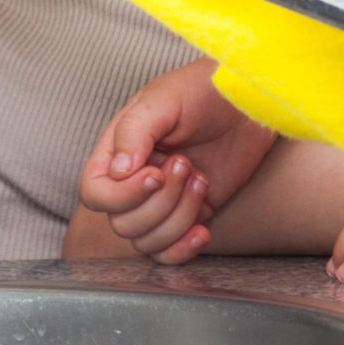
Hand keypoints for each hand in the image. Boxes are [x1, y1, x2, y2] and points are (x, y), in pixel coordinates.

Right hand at [77, 61, 278, 264]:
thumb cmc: (202, 91)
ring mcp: (162, 202)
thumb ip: (134, 131)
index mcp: (118, 151)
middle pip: (124, 223)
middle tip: (187, 164)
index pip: (96, 193)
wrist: (247, 104)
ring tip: (201, 179)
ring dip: (178, 218)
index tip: (155, 174)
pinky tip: (204, 229)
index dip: (122, 195)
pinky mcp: (189, 215)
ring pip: (148, 241)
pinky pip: (171, 253)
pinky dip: (184, 249)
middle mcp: (134, 181)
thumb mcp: (164, 100)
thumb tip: (117, 171)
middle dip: (160, 202)